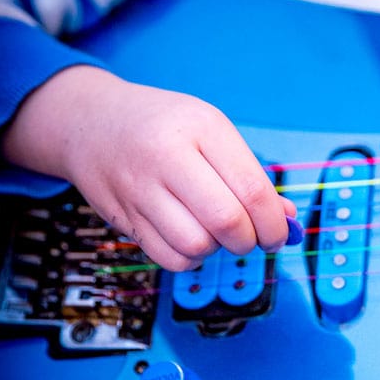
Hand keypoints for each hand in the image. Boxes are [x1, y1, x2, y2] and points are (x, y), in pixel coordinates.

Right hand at [2, 66, 295, 270]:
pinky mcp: (122, 216)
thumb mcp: (212, 130)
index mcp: (202, 128)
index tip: (280, 233)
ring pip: (196, 246)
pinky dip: (190, 259)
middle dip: (250, 240)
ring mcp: (140, 189)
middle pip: (226, 221)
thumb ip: (249, 174)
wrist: (92, 120)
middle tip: (253, 236)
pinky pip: (168, 258)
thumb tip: (287, 219)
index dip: (274, 222)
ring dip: (218, 249)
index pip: (251, 189)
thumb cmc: (164, 124)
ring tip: (217, 231)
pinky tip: (192, 236)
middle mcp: (168, 157)